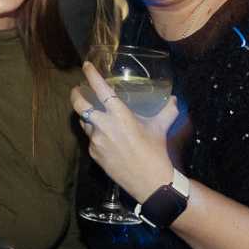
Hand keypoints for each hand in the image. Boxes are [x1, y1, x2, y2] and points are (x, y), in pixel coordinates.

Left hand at [70, 63, 177, 202]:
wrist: (149, 182)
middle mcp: (104, 126)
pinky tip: (104, 136)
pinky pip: (91, 139)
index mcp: (119, 115)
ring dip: (86, 116)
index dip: (91, 75)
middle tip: (77, 90)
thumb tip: (172, 99)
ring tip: (92, 114)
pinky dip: (95, 134)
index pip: (101, 89)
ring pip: (84, 123)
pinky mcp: (94, 155)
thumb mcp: (160, 128)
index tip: (85, 66)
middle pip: (80, 106)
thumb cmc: (155, 152)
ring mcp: (96, 141)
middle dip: (75, 95)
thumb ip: (166, 110)